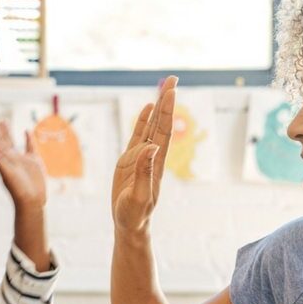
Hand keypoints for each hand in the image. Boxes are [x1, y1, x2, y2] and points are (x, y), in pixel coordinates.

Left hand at [0, 114, 46, 211]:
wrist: (33, 200)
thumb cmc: (20, 190)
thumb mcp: (9, 175)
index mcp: (3, 159)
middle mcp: (10, 158)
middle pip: (2, 139)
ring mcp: (22, 159)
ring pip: (13, 142)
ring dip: (8, 131)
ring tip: (4, 120)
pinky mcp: (33, 162)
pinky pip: (30, 146)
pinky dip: (28, 138)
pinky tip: (26, 131)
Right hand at [112, 76, 176, 234]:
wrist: (129, 224)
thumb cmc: (135, 215)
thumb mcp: (140, 197)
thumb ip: (145, 173)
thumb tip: (152, 147)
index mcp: (156, 162)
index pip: (163, 130)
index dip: (167, 110)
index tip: (171, 91)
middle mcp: (152, 155)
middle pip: (161, 122)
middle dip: (166, 100)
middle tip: (173, 78)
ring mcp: (141, 156)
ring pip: (151, 125)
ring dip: (158, 106)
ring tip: (164, 87)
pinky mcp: (130, 160)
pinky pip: (138, 134)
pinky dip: (144, 119)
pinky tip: (148, 107)